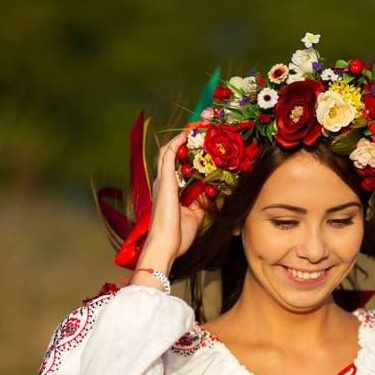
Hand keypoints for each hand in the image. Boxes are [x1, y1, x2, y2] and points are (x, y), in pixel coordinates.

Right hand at [140, 132, 206, 272]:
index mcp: (170, 191)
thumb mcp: (195, 215)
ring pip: (169, 150)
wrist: (166, 245)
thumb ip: (201, 201)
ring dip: (182, 138)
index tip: (202, 145)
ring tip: (196, 128)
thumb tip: (212, 191)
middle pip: (172, 153)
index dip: (188, 153)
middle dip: (186, 141)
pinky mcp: (164, 181)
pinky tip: (187, 134)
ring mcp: (162, 180)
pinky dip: (177, 142)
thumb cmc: (178, 236)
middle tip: (201, 131)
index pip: (178, 165)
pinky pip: (168, 155)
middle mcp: (163, 182)